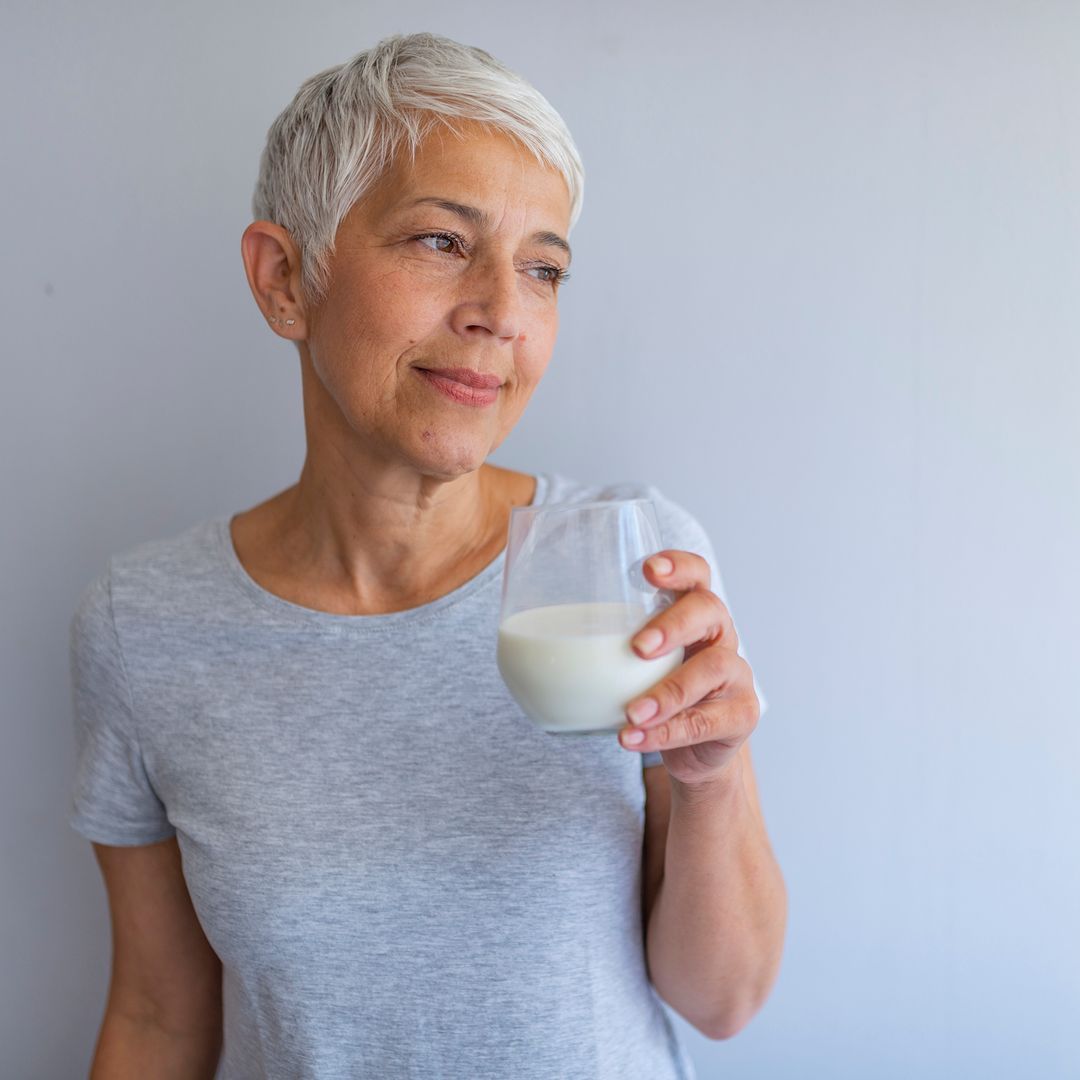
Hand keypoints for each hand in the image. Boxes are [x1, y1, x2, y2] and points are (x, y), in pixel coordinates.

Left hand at [620, 550, 760, 788]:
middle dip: (674, 625)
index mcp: (693, 613)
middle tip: (638, 647)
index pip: (696, 574)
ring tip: (631, 713)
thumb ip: (598, 647)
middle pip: (710, 611)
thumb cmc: (653, 692)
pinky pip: (707, 721)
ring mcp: (736, 675)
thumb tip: (518, 645)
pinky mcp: (740, 715)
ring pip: (712, 670)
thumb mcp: (630, 664)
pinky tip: (634, 738)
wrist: (691, 750)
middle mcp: (720, 636)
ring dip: (668, 691)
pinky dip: (667, 732)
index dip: (678, 566)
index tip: (647, 570)